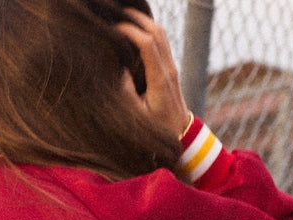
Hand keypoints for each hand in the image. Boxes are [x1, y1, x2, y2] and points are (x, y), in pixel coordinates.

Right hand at [118, 10, 191, 136]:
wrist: (179, 133)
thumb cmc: (156, 129)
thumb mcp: (138, 115)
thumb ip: (127, 92)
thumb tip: (118, 71)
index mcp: (159, 79)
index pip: (147, 44)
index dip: (131, 31)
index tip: (113, 29)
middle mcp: (168, 69)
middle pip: (156, 32)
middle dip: (138, 19)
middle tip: (118, 12)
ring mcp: (171, 67)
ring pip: (161, 34)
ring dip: (144, 21)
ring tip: (126, 15)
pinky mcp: (170, 69)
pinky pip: (161, 42)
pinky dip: (148, 30)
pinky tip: (136, 29)